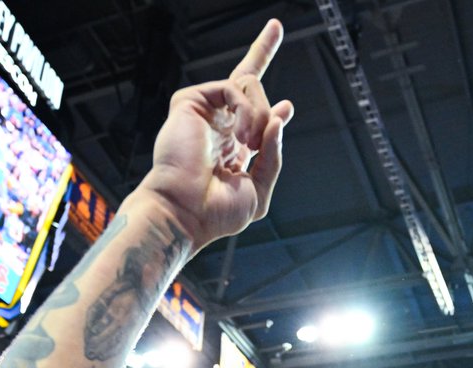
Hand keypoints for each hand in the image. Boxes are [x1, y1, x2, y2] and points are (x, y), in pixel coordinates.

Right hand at [140, 19, 293, 252]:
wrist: (185, 214)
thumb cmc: (215, 213)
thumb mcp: (258, 190)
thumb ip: (272, 155)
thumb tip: (284, 112)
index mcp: (232, 149)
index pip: (250, 114)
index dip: (269, 105)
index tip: (288, 107)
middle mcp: (219, 126)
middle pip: (245, 75)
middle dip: (263, 49)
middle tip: (267, 83)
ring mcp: (204, 112)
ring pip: (249, 83)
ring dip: (261, 114)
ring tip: (251, 143)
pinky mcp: (190, 101)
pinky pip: (235, 88)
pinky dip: (248, 111)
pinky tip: (243, 137)